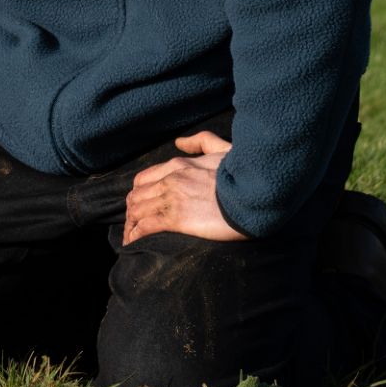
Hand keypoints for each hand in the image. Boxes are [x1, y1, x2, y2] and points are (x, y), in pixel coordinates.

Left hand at [122, 130, 249, 244]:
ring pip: (136, 211)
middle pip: (136, 196)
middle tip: (134, 226)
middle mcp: (170, 179)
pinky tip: (134, 245)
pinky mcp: (175, 218)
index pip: (144, 178)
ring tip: (131, 239)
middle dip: (132, 211)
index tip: (141, 205)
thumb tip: (180, 142)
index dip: (139, 193)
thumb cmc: (244, 174)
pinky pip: (145, 227)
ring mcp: (170, 198)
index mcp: (179, 165)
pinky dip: (135, 236)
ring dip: (131, 226)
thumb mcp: (223, 149)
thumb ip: (201, 141)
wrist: (254, 193)